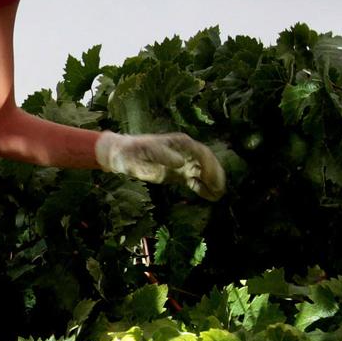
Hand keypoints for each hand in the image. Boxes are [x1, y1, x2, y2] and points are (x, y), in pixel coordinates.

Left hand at [94, 131, 225, 200]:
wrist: (121, 155)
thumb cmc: (132, 152)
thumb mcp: (145, 152)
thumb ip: (162, 156)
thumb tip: (181, 162)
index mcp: (180, 143)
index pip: (201, 153)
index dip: (209, 166)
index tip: (211, 180)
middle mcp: (185, 151)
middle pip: (207, 161)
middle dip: (215, 175)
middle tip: (220, 190)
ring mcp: (183, 162)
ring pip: (204, 171)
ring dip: (213, 182)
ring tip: (218, 196)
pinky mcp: (179, 173)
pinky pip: (195, 180)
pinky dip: (203, 187)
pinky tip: (210, 197)